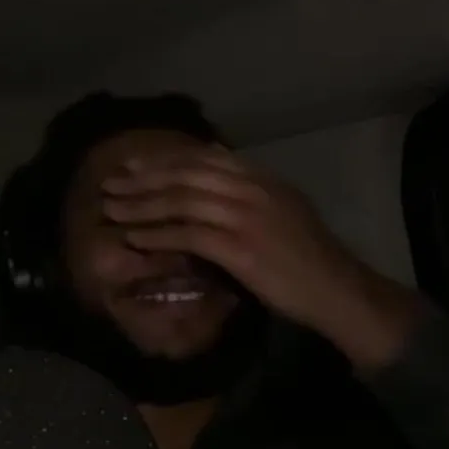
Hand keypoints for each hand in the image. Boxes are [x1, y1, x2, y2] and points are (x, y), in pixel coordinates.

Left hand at [101, 147, 425, 369]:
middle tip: (110, 183)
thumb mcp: (282, 211)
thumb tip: (208, 185)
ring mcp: (247, 217)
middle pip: (186, 175)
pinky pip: (188, 236)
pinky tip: (135, 239)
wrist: (338, 290)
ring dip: (141, 205)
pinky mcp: (240, 249)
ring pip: (182, 201)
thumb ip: (248, 195)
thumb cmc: (308, 258)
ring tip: (112, 210)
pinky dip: (158, 236)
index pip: (204, 158)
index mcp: (262, 178)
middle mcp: (253, 190)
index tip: (133, 163)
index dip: (164, 159)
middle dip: (143, 178)